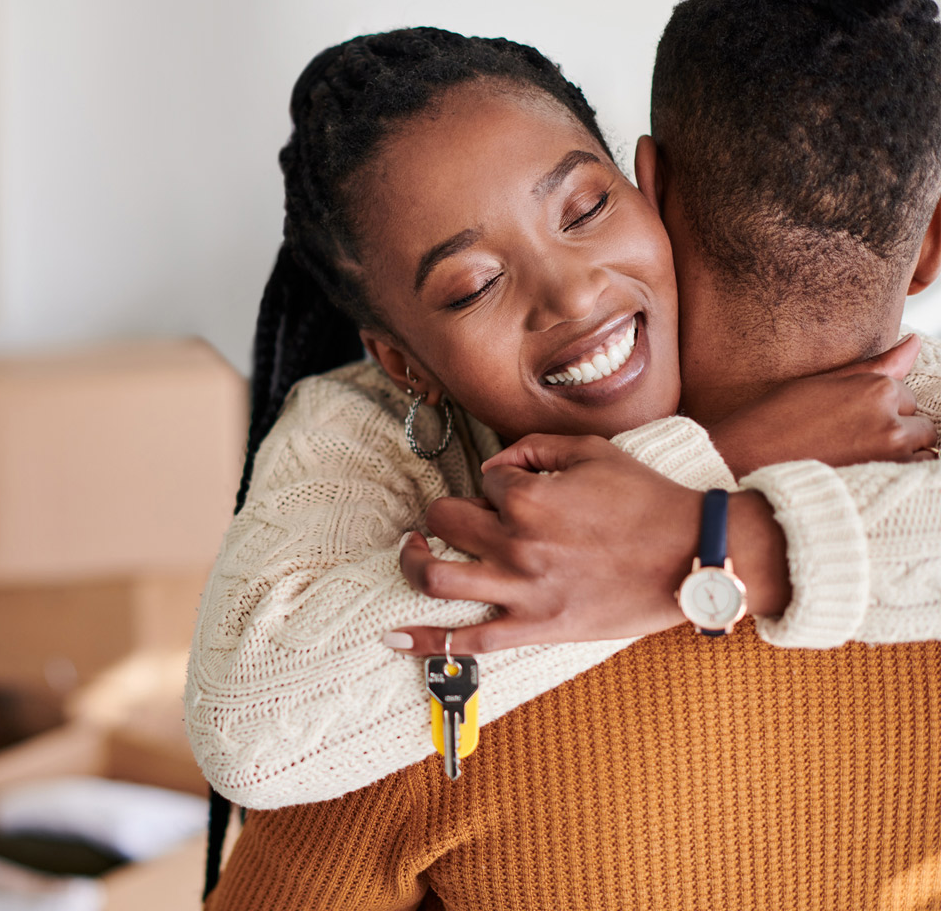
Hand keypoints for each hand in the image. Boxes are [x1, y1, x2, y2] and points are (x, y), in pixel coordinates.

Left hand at [386, 435, 701, 655]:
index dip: (500, 481)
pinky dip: (425, 643)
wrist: (696, 556)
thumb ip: (534, 447)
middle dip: (442, 515)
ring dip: (412, 564)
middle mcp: (516, 544)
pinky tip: (392, 638)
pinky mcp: (535, 629)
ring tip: (413, 554)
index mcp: (529, 498)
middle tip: (453, 519)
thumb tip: (495, 466)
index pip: (485, 480)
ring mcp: (522, 590)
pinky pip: (468, 642)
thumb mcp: (593, 452)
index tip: (521, 489)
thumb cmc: (650, 502)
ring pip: (436, 579)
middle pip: (444, 522)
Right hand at [708, 334, 935, 477]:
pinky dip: (898, 473)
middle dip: (897, 430)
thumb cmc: (774, 420)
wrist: (742, 461)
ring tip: (861, 456)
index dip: (878, 408)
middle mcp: (889, 418)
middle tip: (854, 439)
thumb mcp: (821, 383)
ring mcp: (890, 452)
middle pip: (921, 425)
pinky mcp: (885, 481)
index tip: (849, 419)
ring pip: (923, 450)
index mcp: (876, 388)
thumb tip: (913, 344)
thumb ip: (874, 367)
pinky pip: (915, 474)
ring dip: (903, 453)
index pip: (906, 396)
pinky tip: (864, 470)